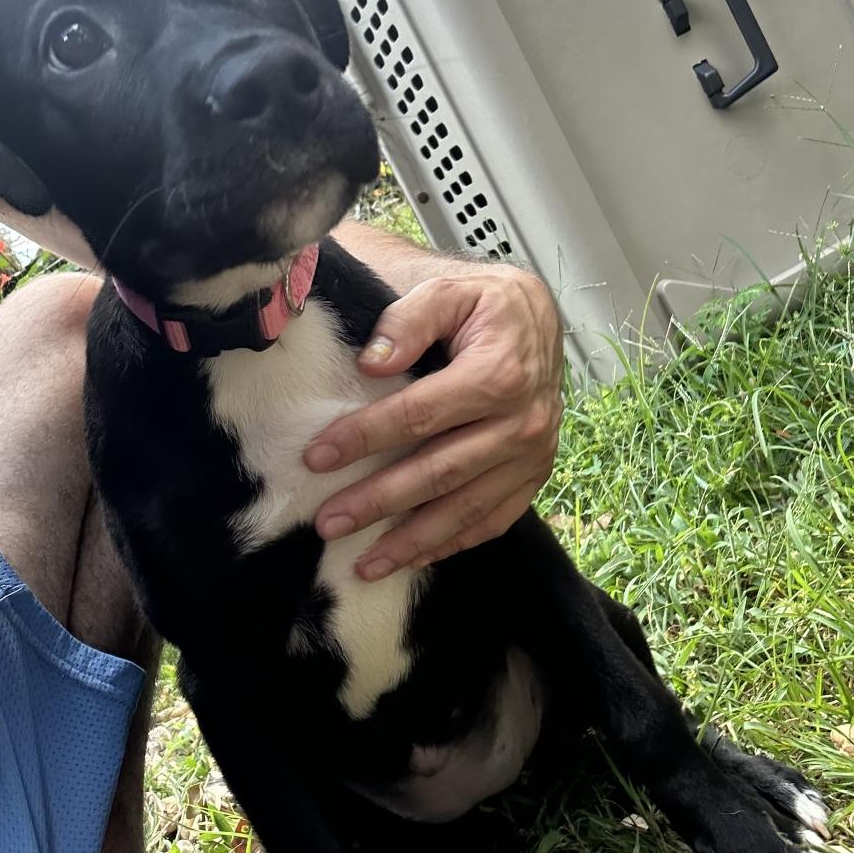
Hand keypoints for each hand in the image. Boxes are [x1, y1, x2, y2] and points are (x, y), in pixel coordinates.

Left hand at [303, 267, 563, 580]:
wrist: (536, 318)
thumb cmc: (483, 303)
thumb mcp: (447, 289)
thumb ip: (409, 320)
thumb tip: (373, 363)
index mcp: (499, 372)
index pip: (419, 414)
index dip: (365, 437)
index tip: (317, 456)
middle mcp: (523, 420)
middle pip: (439, 470)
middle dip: (379, 501)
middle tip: (328, 522)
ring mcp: (533, 454)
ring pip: (466, 507)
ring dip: (413, 539)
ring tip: (365, 563)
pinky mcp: (535, 474)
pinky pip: (494, 518)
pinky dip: (454, 542)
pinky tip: (416, 558)